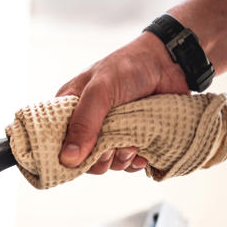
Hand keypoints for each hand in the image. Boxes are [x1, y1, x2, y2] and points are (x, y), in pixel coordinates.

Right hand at [56, 31, 188, 173]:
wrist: (169, 62)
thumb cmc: (129, 67)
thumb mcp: (100, 90)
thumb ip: (84, 123)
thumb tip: (68, 158)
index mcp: (70, 110)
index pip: (57, 142)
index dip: (66, 155)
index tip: (82, 157)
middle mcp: (88, 124)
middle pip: (84, 159)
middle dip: (99, 159)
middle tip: (111, 148)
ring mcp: (111, 133)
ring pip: (107, 163)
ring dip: (120, 159)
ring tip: (132, 145)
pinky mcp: (132, 139)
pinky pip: (128, 163)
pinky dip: (135, 162)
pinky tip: (142, 152)